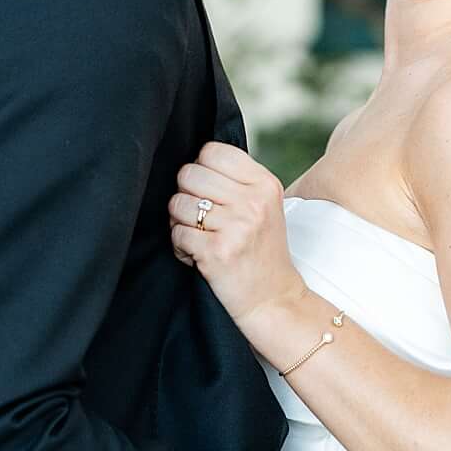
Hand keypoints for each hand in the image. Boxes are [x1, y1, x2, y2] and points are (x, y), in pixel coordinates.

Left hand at [170, 148, 300, 351]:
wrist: (274, 299)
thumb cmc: (263, 251)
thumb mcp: (264, 206)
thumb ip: (238, 180)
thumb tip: (196, 161)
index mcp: (264, 183)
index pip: (212, 151)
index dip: (200, 168)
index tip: (206, 189)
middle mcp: (252, 201)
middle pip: (190, 174)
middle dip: (185, 194)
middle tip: (196, 215)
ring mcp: (235, 226)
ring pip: (178, 203)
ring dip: (179, 221)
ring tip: (196, 235)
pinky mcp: (217, 253)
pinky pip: (177, 234)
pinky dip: (179, 246)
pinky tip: (194, 255)